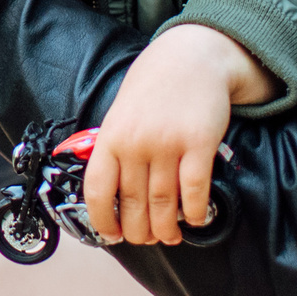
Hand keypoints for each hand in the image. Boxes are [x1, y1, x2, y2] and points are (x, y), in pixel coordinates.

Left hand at [85, 24, 271, 246]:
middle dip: (139, 232)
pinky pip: (194, 191)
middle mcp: (136, 143)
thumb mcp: (121, 112)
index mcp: (111, 137)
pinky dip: (194, 212)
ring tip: (169, 236)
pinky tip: (194, 219)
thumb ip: (115, 148)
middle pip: (133, 205)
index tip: (112, 235)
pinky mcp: (199, 144)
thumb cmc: (154, 87)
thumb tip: (113, 192)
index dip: (103, 221)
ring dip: (167, 228)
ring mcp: (168, 144)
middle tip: (147, 239)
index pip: (98, 191)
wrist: (191, 56)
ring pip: (163, 204)